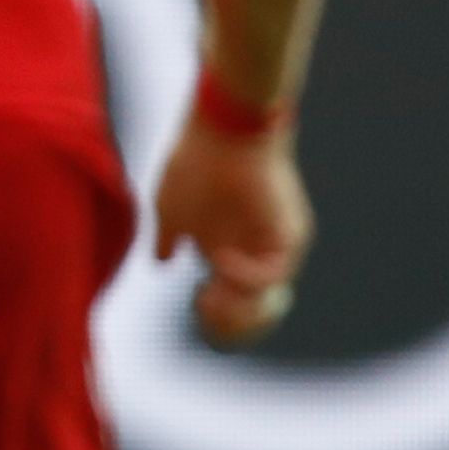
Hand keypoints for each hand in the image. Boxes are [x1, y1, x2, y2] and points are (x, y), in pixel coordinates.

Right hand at [153, 115, 311, 345]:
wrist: (221, 129)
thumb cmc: (193, 164)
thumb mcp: (170, 209)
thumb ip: (169, 239)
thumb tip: (161, 262)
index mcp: (228, 248)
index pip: (232, 298)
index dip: (217, 312)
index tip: (195, 305)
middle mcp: (255, 250)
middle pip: (254, 307)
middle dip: (229, 320)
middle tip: (202, 307)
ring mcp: (273, 243)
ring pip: (268, 296)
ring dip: (238, 304)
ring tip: (210, 294)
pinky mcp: (287, 233)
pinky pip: (273, 272)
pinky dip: (247, 276)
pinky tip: (222, 262)